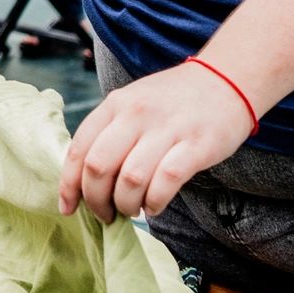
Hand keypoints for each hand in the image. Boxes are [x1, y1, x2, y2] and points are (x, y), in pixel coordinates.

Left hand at [58, 62, 255, 223]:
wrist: (226, 78)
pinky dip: (154, 202)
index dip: (69, 184)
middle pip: (99, 166)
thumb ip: (110, 132)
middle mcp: (136, 114)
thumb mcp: (133, 103)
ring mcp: (167, 129)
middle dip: (96, 200)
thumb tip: (85, 178)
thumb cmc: (174, 99)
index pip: (79, 148)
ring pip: (130, 179)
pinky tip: (154, 206)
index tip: (68, 207)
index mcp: (116, 104)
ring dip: (126, 205)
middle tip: (105, 214)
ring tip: (132, 210)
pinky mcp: (197, 145)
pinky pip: (166, 181)